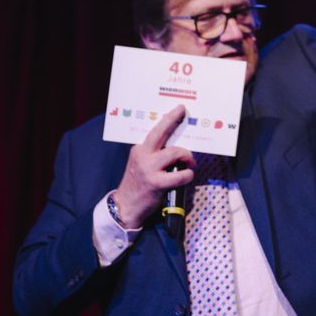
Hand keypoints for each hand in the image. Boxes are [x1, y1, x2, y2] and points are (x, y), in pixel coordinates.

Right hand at [111, 105, 195, 227]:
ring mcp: (148, 168)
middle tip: (184, 116)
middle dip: (173, 122)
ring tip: (190, 162)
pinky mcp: (155, 182)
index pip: (155, 130)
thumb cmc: (138, 184)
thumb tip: (176, 144)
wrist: (125, 206)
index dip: (168, 118)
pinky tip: (187, 175)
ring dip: (186, 156)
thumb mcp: (142, 163)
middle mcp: (142, 155)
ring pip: (174, 152)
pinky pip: (179, 175)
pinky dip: (187, 175)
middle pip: (160, 133)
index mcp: (139, 149)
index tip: (179, 109)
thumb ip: (155, 153)